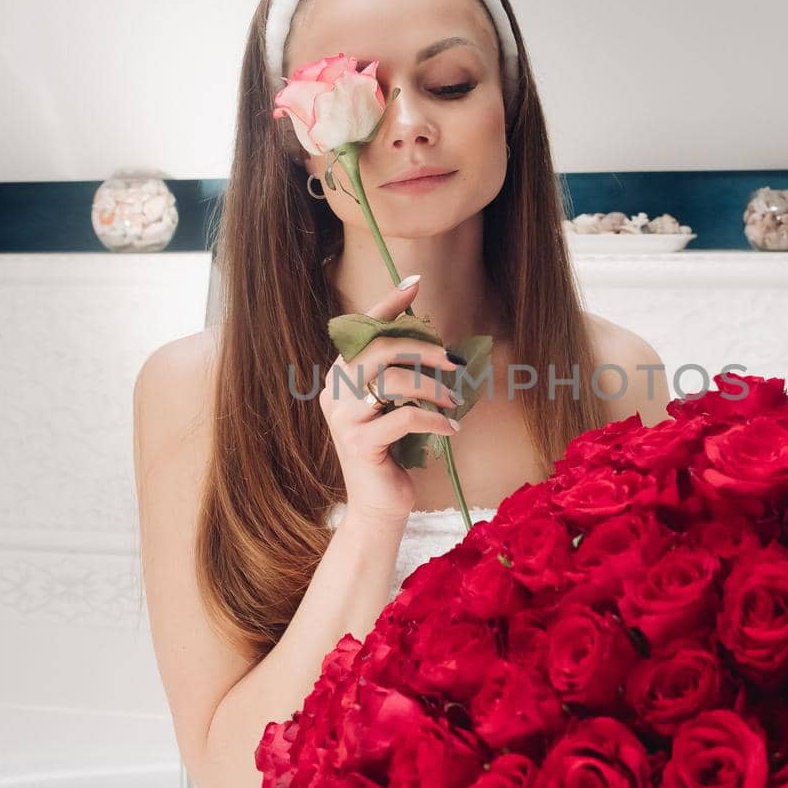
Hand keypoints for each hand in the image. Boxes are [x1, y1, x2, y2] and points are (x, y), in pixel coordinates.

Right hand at [319, 275, 461, 526]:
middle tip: (454, 363)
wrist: (379, 504)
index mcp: (340, 374)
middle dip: (423, 349)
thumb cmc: (393, 450)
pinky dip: (435, 419)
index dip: (388, 303)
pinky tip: (452, 428)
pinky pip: (406, 416)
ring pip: (394, 379)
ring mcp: (342, 416)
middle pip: (380, 346)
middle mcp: (334, 389)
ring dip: (434, 387)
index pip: (363, 328)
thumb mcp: (395, 404)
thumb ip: (401, 373)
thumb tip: (435, 343)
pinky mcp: (358, 442)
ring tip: (453, 402)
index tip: (416, 283)